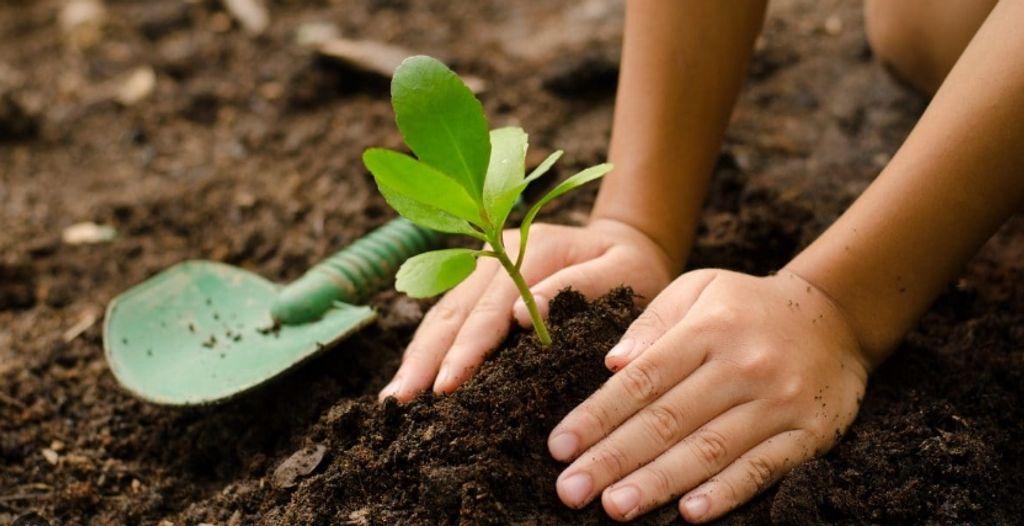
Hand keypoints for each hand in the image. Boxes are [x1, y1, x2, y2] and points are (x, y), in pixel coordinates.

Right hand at [379, 219, 677, 400]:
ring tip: (394, 398)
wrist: (628, 242)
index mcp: (532, 248)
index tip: (447, 385)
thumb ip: (579, 287)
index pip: (491, 307)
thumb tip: (522, 316)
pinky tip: (411, 378)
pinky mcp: (478, 283)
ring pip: (441, 313)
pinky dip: (427, 348)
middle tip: (401, 402)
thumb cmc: (633, 267)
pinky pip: (446, 317)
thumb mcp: (624, 272)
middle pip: (453, 310)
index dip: (467, 348)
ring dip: (417, 356)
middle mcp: (496, 253)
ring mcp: (482, 265)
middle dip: (426, 359)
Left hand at [548, 269, 870, 522]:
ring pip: (709, 450)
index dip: (597, 416)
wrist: (835, 316)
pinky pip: (762, 468)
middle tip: (571, 490)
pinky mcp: (808, 433)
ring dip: (658, 482)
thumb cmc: (747, 306)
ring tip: (615, 506)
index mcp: (707, 330)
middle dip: (613, 458)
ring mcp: (778, 402)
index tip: (560, 446)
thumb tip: (611, 364)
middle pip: (667, 420)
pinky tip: (690, 513)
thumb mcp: (699, 288)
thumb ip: (652, 322)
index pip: (642, 380)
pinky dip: (726, 492)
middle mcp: (741, 366)